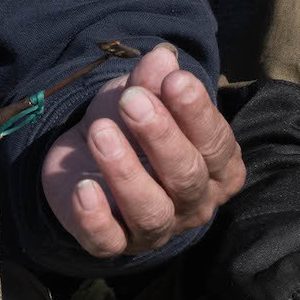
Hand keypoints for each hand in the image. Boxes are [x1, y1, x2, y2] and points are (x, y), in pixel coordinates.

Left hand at [39, 44, 245, 257]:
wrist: (86, 157)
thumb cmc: (130, 125)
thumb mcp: (142, 95)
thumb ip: (153, 80)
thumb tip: (162, 57)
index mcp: (217, 168)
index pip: (217, 145)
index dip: (197, 113)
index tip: (174, 80)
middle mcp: (194, 203)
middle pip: (187, 178)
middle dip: (160, 137)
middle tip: (131, 101)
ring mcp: (155, 228)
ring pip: (151, 212)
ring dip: (125, 172)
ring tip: (100, 132)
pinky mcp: (114, 242)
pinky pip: (108, 241)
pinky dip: (95, 218)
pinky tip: (82, 189)